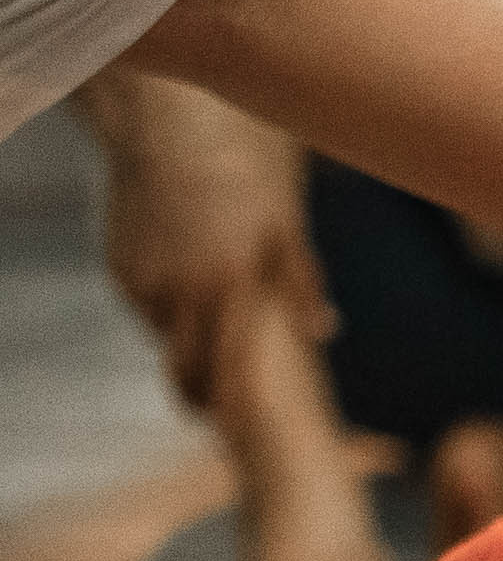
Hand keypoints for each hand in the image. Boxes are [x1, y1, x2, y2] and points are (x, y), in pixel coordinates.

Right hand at [95, 78, 331, 403]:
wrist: (169, 127)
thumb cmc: (242, 174)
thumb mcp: (285, 226)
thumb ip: (301, 284)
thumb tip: (324, 330)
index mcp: (229, 287)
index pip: (229, 373)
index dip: (231, 410)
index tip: (234, 432)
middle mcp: (181, 292)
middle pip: (184, 372)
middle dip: (199, 395)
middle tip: (211, 408)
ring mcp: (144, 281)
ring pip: (164, 335)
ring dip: (184, 337)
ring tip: (206, 305)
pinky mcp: (120, 266)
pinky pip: (145, 302)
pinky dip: (163, 300)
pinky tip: (180, 267)